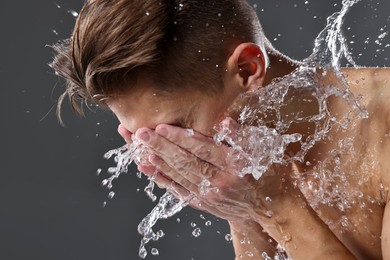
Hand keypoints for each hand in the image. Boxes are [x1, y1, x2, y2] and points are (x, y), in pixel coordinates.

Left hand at [131, 119, 290, 220]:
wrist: (272, 207)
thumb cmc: (267, 174)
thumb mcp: (262, 151)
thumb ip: (241, 136)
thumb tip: (223, 122)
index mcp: (234, 166)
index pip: (202, 149)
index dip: (180, 138)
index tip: (162, 127)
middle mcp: (219, 182)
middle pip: (185, 162)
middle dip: (160, 146)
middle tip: (140, 133)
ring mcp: (209, 195)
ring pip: (178, 175)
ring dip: (156, 161)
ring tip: (137, 148)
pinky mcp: (202, 203)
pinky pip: (178, 190)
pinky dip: (162, 178)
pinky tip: (148, 168)